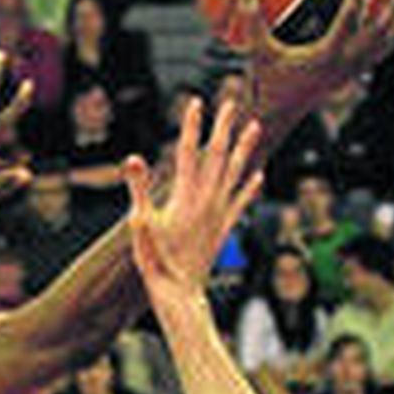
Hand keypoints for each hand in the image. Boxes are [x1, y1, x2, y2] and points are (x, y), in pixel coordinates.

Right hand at [124, 95, 263, 310]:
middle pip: (218, 154)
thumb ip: (139, 188)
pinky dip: (250, 186)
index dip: (191, 125)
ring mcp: (219, 213)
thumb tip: (134, 158)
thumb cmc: (157, 260)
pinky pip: (241, 201)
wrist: (180, 292)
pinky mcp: (224, 227)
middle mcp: (208, 199)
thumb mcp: (141, 222)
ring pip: (235, 172)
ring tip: (255, 125)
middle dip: (224, 126)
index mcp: (186, 195)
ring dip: (245, 147)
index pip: (189, 150)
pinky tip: (259, 174)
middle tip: (230, 101)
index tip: (196, 101)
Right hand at [232, 0, 393, 148]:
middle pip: (380, 34)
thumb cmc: (265, 82)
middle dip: (393, 7)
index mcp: (325, 56)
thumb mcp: (257, 49)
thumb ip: (252, 15)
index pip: (349, 19)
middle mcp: (344, 65)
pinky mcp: (349, 76)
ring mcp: (350, 72)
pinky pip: (375, 53)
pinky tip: (389, 18)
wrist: (276, 118)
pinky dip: (386, 34)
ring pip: (383, 45)